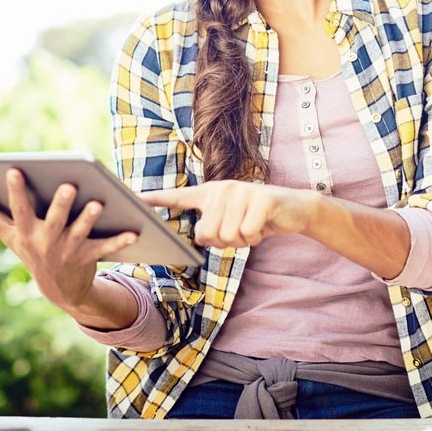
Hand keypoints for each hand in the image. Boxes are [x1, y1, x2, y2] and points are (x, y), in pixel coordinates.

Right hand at [0, 168, 136, 308]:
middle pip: (54, 220)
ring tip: (97, 202)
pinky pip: (105, 247)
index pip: (19, 209)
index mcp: (26, 232)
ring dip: (88, 218)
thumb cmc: (33, 253)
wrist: (60, 291)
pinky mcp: (89, 256)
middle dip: (60, 203)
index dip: (14, 191)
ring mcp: (68, 250)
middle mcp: (46, 241)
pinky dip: (119, 240)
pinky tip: (133, 230)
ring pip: (79, 231)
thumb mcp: (10, 238)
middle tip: (68, 184)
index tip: (13, 170)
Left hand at [141, 180, 320, 248]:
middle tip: (241, 229)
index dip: (158, 199)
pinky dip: (256, 237)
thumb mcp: (231, 222)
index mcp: (211, 193)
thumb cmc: (257, 218)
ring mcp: (242, 192)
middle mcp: (223, 189)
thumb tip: (200, 238)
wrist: (295, 209)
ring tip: (252, 225)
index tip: (136, 199)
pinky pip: (247, 233)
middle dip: (225, 242)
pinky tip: (263, 226)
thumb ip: (212, 228)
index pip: (179, 196)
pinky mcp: (261, 199)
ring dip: (243, 240)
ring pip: (227, 236)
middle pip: (206, 234)